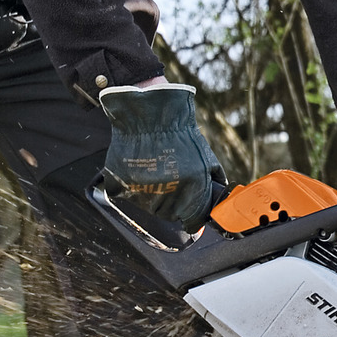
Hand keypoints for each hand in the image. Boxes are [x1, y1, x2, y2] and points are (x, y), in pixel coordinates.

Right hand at [99, 83, 224, 227]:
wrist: (150, 115)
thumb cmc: (180, 135)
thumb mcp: (206, 158)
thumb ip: (214, 183)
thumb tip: (216, 202)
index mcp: (191, 188)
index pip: (192, 221)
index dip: (192, 218)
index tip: (190, 215)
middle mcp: (166, 193)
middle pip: (170, 215)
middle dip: (173, 203)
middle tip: (171, 182)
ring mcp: (141, 191)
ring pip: (148, 208)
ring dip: (152, 196)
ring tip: (154, 172)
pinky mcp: (120, 185)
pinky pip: (127, 195)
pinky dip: (131, 187)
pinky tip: (139, 169)